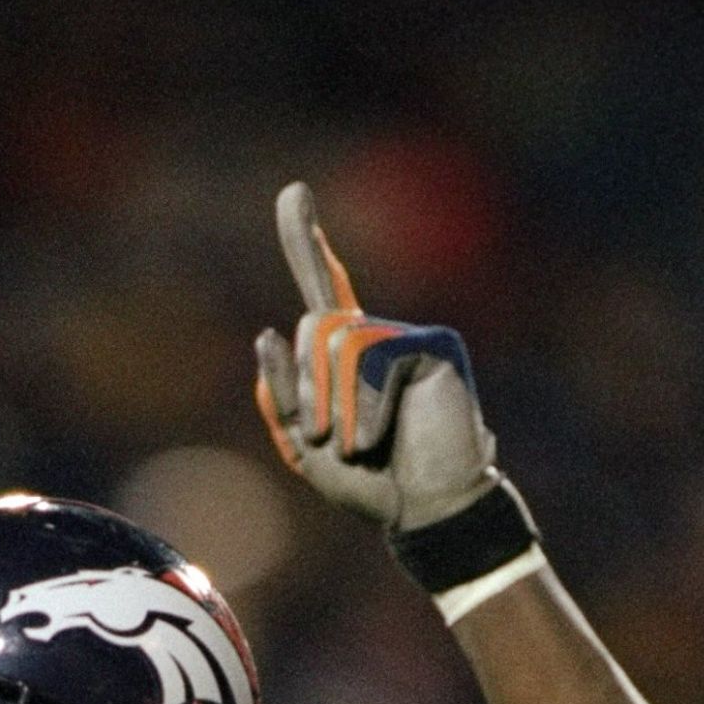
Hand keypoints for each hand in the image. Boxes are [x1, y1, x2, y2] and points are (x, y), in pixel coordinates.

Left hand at [254, 183, 497, 531]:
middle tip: (328, 440)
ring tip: (355, 444)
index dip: (304, 239)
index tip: (294, 191)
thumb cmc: (368, 482)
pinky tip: (377, 439)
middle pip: (313, 325)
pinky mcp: (435, 346)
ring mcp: (405, 336)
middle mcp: (373, 333)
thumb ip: (280, 395)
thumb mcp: (303, 445)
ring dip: (334, 405)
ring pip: (339, 341)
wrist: (424, 512)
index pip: (321, 285)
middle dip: (307, 389)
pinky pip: (373, 359)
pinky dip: (363, 409)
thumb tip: (269, 334)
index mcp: (340, 352)